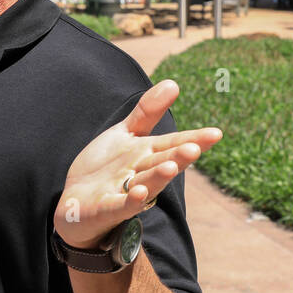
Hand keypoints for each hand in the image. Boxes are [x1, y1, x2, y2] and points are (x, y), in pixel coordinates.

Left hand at [54, 80, 221, 249]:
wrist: (76, 200)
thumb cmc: (106, 166)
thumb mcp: (125, 134)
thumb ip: (148, 112)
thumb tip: (174, 83)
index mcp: (148, 154)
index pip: (173, 144)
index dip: (194, 140)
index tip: (216, 134)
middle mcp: (141, 174)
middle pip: (162, 163)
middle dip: (178, 157)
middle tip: (195, 148)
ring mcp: (124, 193)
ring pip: (146, 184)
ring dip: (158, 177)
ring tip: (171, 167)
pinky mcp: (106, 209)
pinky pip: (120, 205)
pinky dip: (131, 200)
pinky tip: (140, 193)